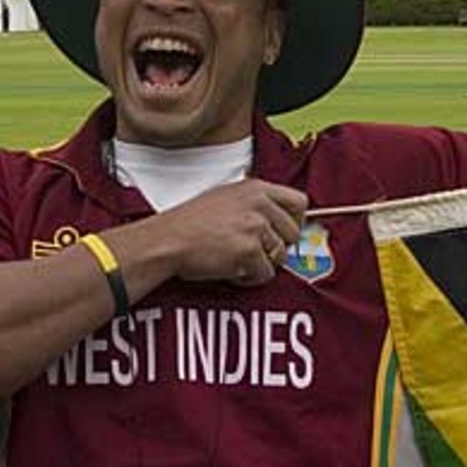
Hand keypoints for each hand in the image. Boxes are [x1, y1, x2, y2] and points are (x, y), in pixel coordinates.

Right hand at [157, 179, 308, 288]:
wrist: (167, 240)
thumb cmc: (189, 223)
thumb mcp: (225, 197)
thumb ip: (254, 203)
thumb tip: (277, 219)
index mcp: (256, 188)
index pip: (299, 201)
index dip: (293, 221)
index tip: (283, 232)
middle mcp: (260, 204)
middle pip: (293, 233)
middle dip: (276, 247)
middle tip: (253, 251)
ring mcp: (256, 227)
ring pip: (280, 256)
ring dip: (260, 264)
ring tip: (235, 259)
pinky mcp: (250, 251)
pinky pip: (265, 274)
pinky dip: (249, 278)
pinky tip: (230, 268)